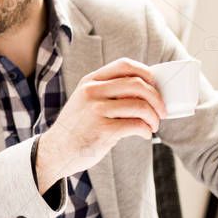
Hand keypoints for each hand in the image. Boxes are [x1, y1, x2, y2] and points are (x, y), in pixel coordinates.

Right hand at [36, 57, 166, 191]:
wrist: (56, 151)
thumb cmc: (77, 128)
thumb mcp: (85, 101)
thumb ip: (107, 92)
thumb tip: (144, 91)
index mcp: (90, 82)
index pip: (124, 65)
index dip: (146, 73)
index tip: (154, 86)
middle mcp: (92, 92)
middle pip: (137, 84)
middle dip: (156, 98)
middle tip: (161, 111)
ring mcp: (96, 110)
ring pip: (140, 105)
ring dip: (153, 117)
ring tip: (153, 125)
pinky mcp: (103, 130)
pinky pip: (136, 125)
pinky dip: (146, 130)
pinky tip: (144, 133)